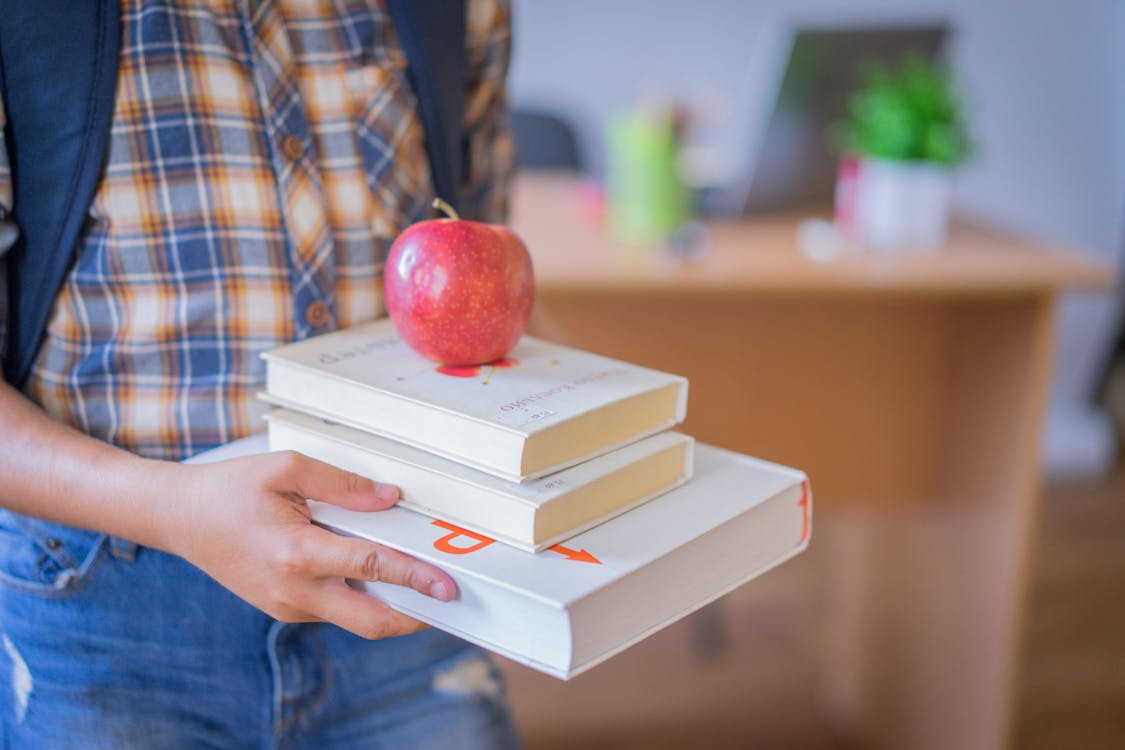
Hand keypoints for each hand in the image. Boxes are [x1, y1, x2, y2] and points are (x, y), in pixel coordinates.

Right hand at [161, 451, 455, 639]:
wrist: (178, 518)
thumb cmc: (229, 489)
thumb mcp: (287, 469)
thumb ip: (343, 484)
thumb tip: (389, 498)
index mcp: (296, 553)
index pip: (372, 567)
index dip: (416, 576)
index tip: (447, 584)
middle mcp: (294, 590)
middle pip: (371, 622)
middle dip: (415, 617)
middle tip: (447, 599)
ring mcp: (288, 606)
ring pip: (355, 618)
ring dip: (390, 605)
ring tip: (421, 580)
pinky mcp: (285, 608)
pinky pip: (335, 609)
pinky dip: (362, 596)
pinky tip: (378, 573)